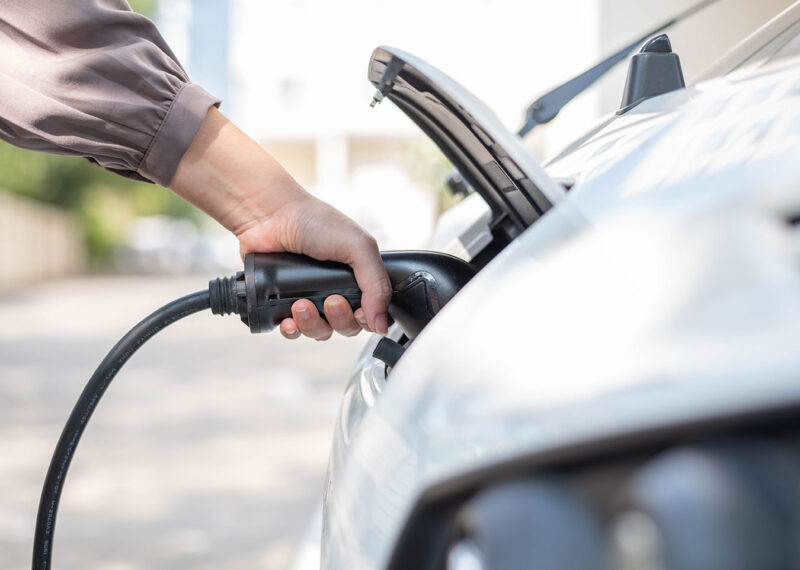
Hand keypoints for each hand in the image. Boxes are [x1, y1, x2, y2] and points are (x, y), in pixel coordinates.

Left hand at [169, 108, 390, 338]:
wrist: (269, 216)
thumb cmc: (314, 222)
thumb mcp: (359, 247)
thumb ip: (377, 285)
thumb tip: (382, 324)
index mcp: (357, 277)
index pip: (371, 314)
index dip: (366, 320)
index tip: (358, 312)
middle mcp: (335, 289)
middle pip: (346, 327)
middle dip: (339, 320)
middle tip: (330, 301)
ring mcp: (310, 297)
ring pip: (319, 331)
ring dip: (312, 324)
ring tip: (301, 305)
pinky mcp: (283, 302)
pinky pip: (293, 330)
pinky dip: (292, 330)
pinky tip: (288, 321)